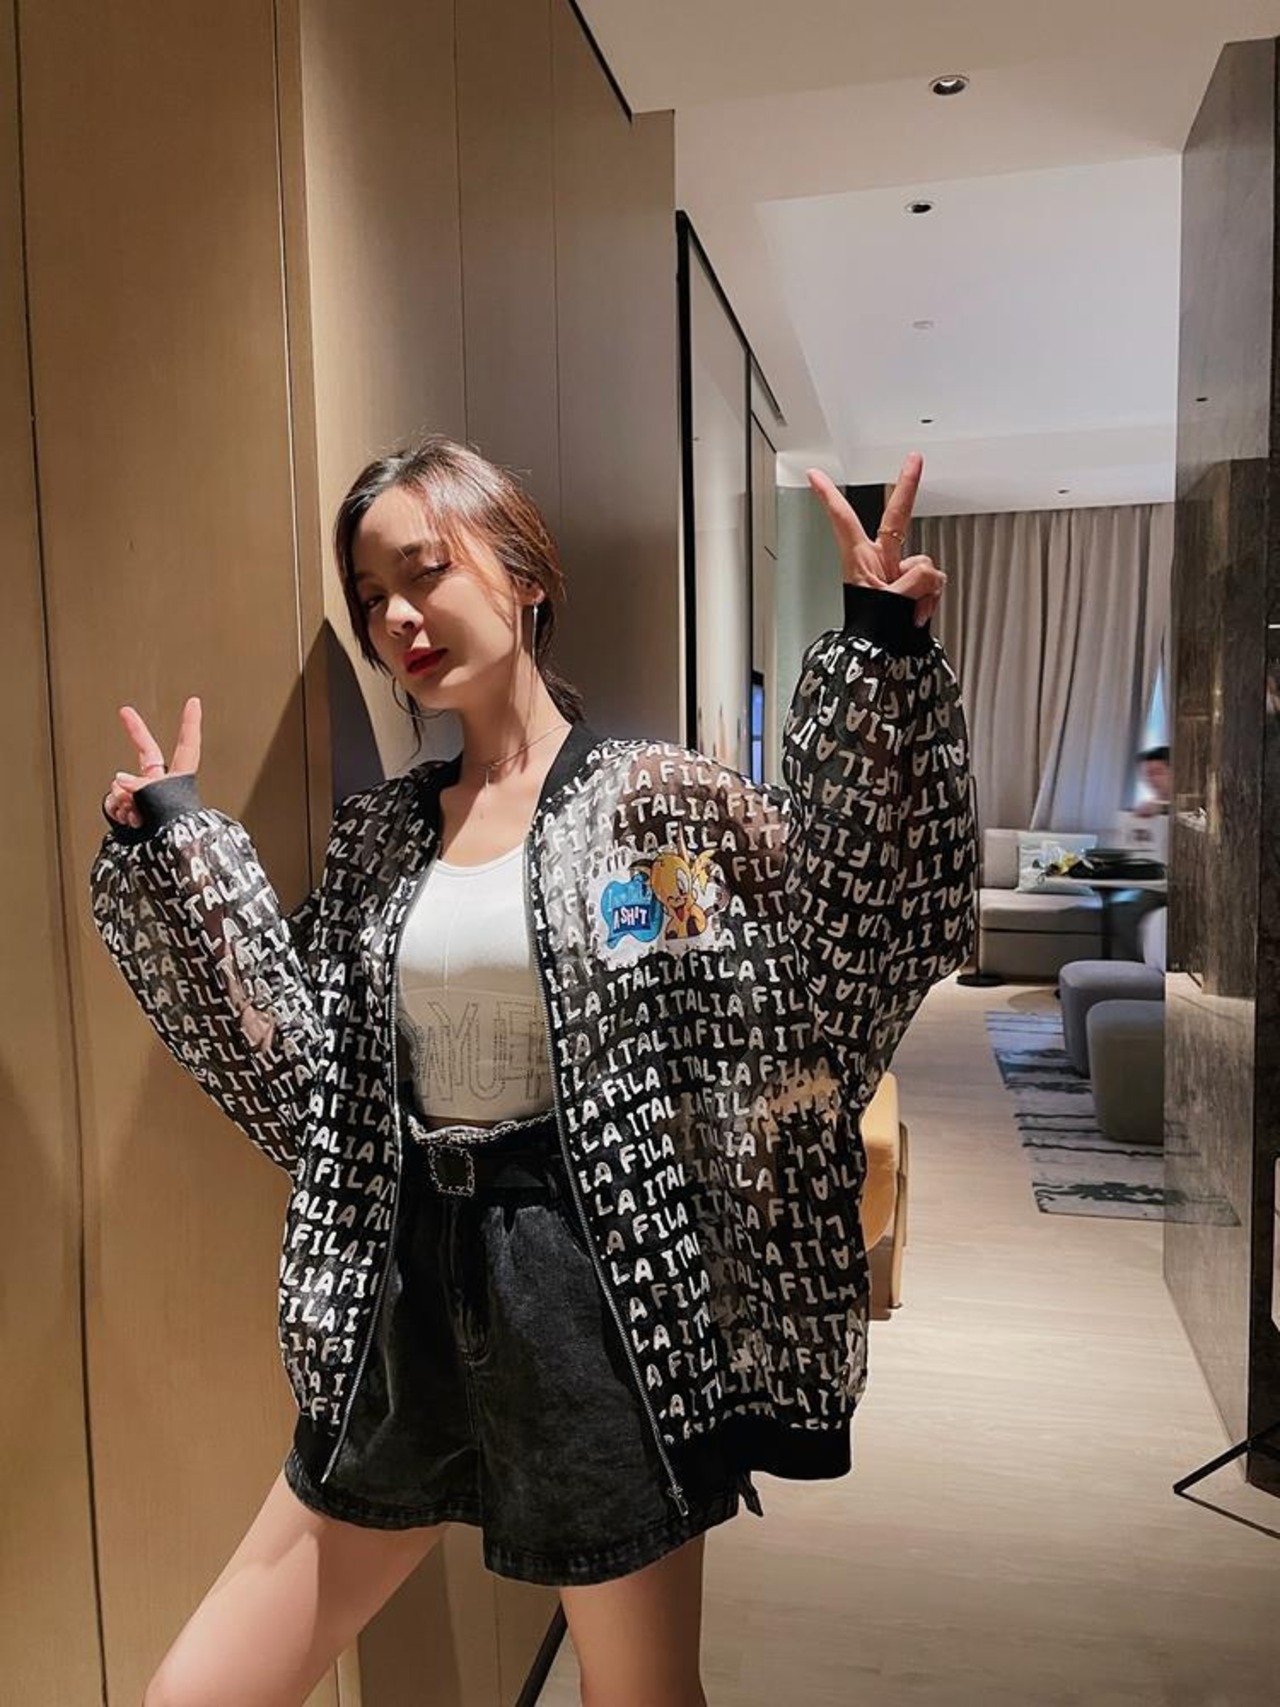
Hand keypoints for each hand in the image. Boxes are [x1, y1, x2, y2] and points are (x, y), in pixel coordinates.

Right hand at [102, 697, 201, 829]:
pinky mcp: (130, 809)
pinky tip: (130, 821)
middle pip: (147, 752)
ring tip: (139, 816)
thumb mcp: (158, 800)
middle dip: (135, 731)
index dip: (190, 724)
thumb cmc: (173, 831)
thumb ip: (138, 786)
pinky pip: (115, 803)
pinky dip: (119, 812)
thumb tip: (119, 780)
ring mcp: (145, 796)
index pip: (188, 745)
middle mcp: (162, 784)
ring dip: (126, 801)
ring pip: (123, 786)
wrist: (163, 859)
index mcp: (180, 778)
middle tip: (124, 711)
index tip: (193, 702)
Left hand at [806, 451, 946, 626]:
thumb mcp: (892, 603)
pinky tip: (918, 614)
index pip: (843, 520)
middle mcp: (879, 561)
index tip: (815, 475)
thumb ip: (915, 580)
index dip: (828, 496)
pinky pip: (932, 582)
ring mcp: (896, 573)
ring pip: (924, 563)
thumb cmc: (873, 633)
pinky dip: (929, 599)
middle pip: (898, 518)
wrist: (879, 658)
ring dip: (924, 588)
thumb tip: (929, 576)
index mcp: (861, 560)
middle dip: (908, 488)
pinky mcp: (911, 586)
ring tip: (910, 610)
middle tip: (914, 461)